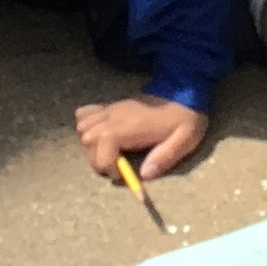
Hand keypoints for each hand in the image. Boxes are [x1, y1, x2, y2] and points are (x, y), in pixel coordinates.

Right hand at [75, 93, 214, 172]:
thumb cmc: (184, 117)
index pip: (102, 146)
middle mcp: (113, 117)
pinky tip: (98, 134)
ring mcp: (110, 110)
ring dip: (90, 144)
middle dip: (96, 159)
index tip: (121, 174)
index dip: (106, 165)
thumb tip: (144, 175)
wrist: (182, 90)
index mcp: (129, 127)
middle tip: (115, 168)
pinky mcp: (110, 107)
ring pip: (82, 127)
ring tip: (107, 153)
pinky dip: (85, 126)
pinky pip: (84, 114)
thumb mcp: (184, 140)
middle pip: (87, 139)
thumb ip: (164, 157)